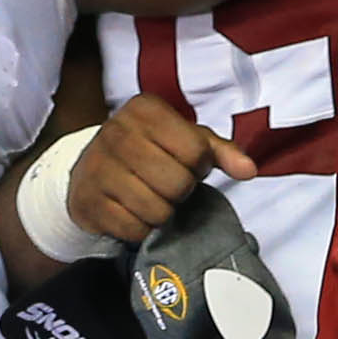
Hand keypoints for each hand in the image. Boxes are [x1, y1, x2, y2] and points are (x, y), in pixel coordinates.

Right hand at [66, 91, 257, 246]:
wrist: (90, 171)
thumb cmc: (147, 152)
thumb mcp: (184, 140)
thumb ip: (220, 151)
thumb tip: (249, 170)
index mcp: (145, 110)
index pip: (196, 151)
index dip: (200, 166)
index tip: (186, 164)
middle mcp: (117, 131)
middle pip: (178, 183)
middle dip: (180, 192)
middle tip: (167, 185)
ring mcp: (98, 166)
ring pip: (157, 210)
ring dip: (162, 212)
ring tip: (151, 198)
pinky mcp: (88, 200)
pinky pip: (134, 228)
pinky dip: (140, 228)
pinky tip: (133, 211)